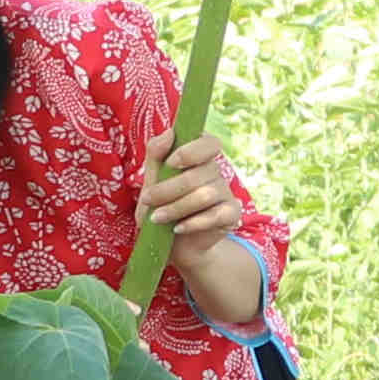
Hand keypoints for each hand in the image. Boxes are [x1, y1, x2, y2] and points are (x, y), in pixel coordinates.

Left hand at [144, 132, 249, 261]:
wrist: (173, 246)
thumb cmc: (160, 208)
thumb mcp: (150, 181)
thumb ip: (156, 154)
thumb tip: (169, 132)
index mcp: (198, 157)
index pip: (209, 142)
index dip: (192, 150)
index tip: (171, 163)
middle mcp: (215, 171)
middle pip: (200, 173)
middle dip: (169, 188)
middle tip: (147, 199)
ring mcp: (225, 193)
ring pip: (205, 195)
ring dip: (176, 207)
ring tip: (156, 218)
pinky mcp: (231, 215)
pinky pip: (216, 215)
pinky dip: (193, 223)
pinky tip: (177, 228)